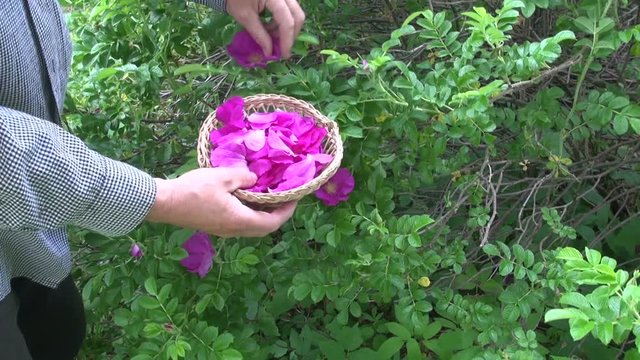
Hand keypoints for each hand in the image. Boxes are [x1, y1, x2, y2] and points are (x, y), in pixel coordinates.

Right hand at [146, 167, 296, 237]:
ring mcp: (223, 230)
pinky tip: (247, 198)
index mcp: (240, 220)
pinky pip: (240, 224)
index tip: (295, 198)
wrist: (164, 203)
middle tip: (284, 198)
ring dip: (263, 215)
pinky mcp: (214, 226)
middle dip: (278, 215)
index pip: (272, 222)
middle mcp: (234, 230)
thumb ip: (243, 177)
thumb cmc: (194, 190)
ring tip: (268, 197)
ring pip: (251, 228)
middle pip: (264, 228)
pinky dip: (250, 214)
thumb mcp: (222, 177)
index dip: (286, 212)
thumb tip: (254, 179)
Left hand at [226, 0, 304, 58]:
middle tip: (280, 47)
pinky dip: (283, 21)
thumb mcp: (245, 17)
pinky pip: (289, 10)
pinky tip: (270, 26)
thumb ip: (259, 35)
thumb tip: (269, 53)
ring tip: (270, 35)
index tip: (283, 55)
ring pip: (295, 13)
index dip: (287, 40)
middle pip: (297, 16)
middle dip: (290, 35)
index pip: (287, 22)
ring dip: (286, 28)